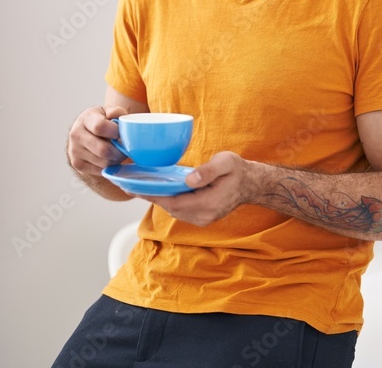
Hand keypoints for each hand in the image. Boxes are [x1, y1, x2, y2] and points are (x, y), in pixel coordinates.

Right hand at [67, 105, 128, 178]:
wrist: (84, 133)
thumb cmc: (101, 121)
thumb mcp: (108, 112)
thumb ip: (116, 112)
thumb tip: (117, 115)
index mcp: (85, 119)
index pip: (100, 127)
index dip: (115, 132)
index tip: (121, 134)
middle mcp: (76, 135)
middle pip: (103, 150)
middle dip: (120, 151)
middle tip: (126, 148)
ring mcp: (75, 151)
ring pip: (104, 162)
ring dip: (116, 160)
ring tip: (118, 152)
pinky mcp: (78, 165)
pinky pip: (100, 170)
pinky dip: (110, 166)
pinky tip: (111, 158)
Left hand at [140, 152, 263, 225]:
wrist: (250, 184)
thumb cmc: (237, 171)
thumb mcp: (226, 162)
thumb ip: (208, 170)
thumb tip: (189, 180)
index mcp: (209, 203)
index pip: (174, 202)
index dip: (154, 196)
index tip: (136, 189)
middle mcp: (204, 216)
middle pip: (170, 208)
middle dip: (151, 197)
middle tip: (130, 185)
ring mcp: (202, 219)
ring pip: (174, 211)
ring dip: (158, 200)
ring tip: (140, 188)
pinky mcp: (201, 217)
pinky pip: (180, 211)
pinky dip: (168, 201)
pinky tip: (159, 191)